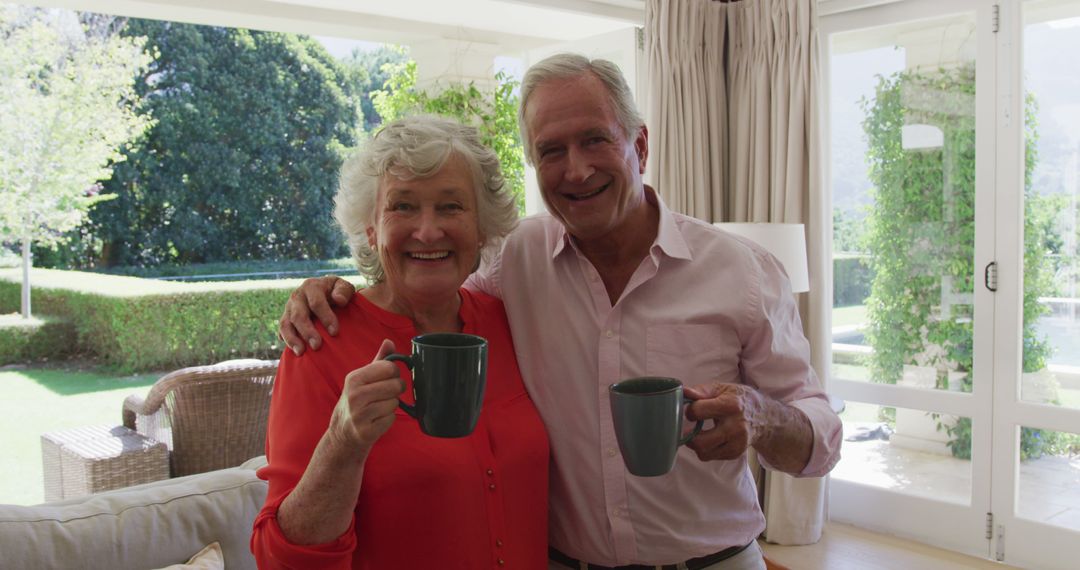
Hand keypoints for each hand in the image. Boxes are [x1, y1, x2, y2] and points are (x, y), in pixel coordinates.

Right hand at [279, 275, 355, 354]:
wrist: (324, 293)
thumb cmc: (337, 292)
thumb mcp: (344, 287)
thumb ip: (344, 291)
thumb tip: (339, 300)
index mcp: (312, 286)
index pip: (316, 302)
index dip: (325, 317)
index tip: (334, 332)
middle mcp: (297, 296)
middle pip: (299, 315)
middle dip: (307, 331)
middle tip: (317, 346)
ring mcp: (289, 308)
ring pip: (286, 324)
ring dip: (292, 339)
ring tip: (301, 352)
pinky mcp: (285, 319)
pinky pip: (282, 330)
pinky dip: (287, 340)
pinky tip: (295, 351)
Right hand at [327, 340, 405, 454]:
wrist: (342, 435)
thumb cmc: (357, 402)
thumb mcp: (362, 379)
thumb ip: (378, 361)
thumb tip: (389, 342)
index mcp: (354, 378)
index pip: (389, 367)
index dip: (394, 373)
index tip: (388, 379)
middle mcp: (355, 395)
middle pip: (395, 385)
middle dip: (396, 390)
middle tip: (386, 395)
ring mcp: (360, 415)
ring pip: (395, 402)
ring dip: (391, 406)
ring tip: (378, 409)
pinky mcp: (366, 431)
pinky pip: (391, 419)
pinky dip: (388, 420)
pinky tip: (377, 420)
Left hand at [682, 383, 771, 461]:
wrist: (764, 417)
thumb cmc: (739, 400)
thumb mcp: (722, 389)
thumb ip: (701, 390)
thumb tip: (684, 392)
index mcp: (731, 405)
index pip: (698, 411)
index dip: (690, 410)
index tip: (693, 409)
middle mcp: (735, 427)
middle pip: (700, 442)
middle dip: (688, 435)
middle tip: (689, 428)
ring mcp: (737, 443)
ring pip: (704, 453)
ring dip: (696, 444)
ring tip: (700, 433)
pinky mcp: (736, 453)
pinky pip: (710, 456)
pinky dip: (706, 449)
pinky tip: (712, 438)